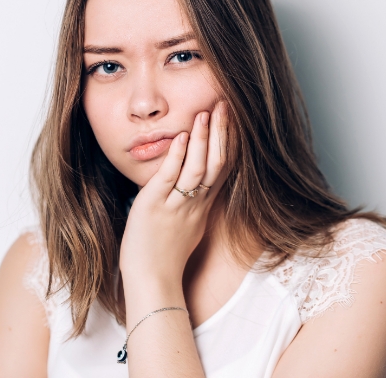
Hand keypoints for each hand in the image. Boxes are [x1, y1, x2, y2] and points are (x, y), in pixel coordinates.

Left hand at [119, 101, 227, 288]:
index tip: (233, 120)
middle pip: (217, 164)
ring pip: (198, 168)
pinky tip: (182, 137)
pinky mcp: (154, 206)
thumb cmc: (164, 256)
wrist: (152, 281)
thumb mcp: (188, 227)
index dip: (229, 143)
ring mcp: (176, 205)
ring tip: (206, 113)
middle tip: (225, 105)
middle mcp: (196, 204)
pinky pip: (170, 178)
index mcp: (203, 207)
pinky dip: (178, 156)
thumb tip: (192, 187)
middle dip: (222, 133)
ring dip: (204, 139)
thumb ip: (192, 204)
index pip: (223, 169)